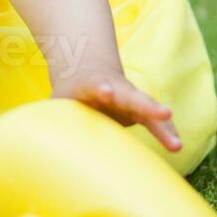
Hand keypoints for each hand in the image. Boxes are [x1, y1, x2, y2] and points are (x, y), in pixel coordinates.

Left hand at [50, 63, 183, 152]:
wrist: (88, 70)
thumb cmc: (70, 93)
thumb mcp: (58, 101)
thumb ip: (53, 118)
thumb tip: (39, 145)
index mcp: (91, 84)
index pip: (96, 85)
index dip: (101, 88)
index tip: (105, 91)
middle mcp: (116, 89)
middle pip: (131, 96)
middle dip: (146, 105)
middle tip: (163, 113)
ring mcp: (130, 98)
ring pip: (148, 109)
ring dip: (162, 125)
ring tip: (176, 144)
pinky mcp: (140, 110)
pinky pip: (155, 122)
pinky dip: (165, 132)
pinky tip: (177, 145)